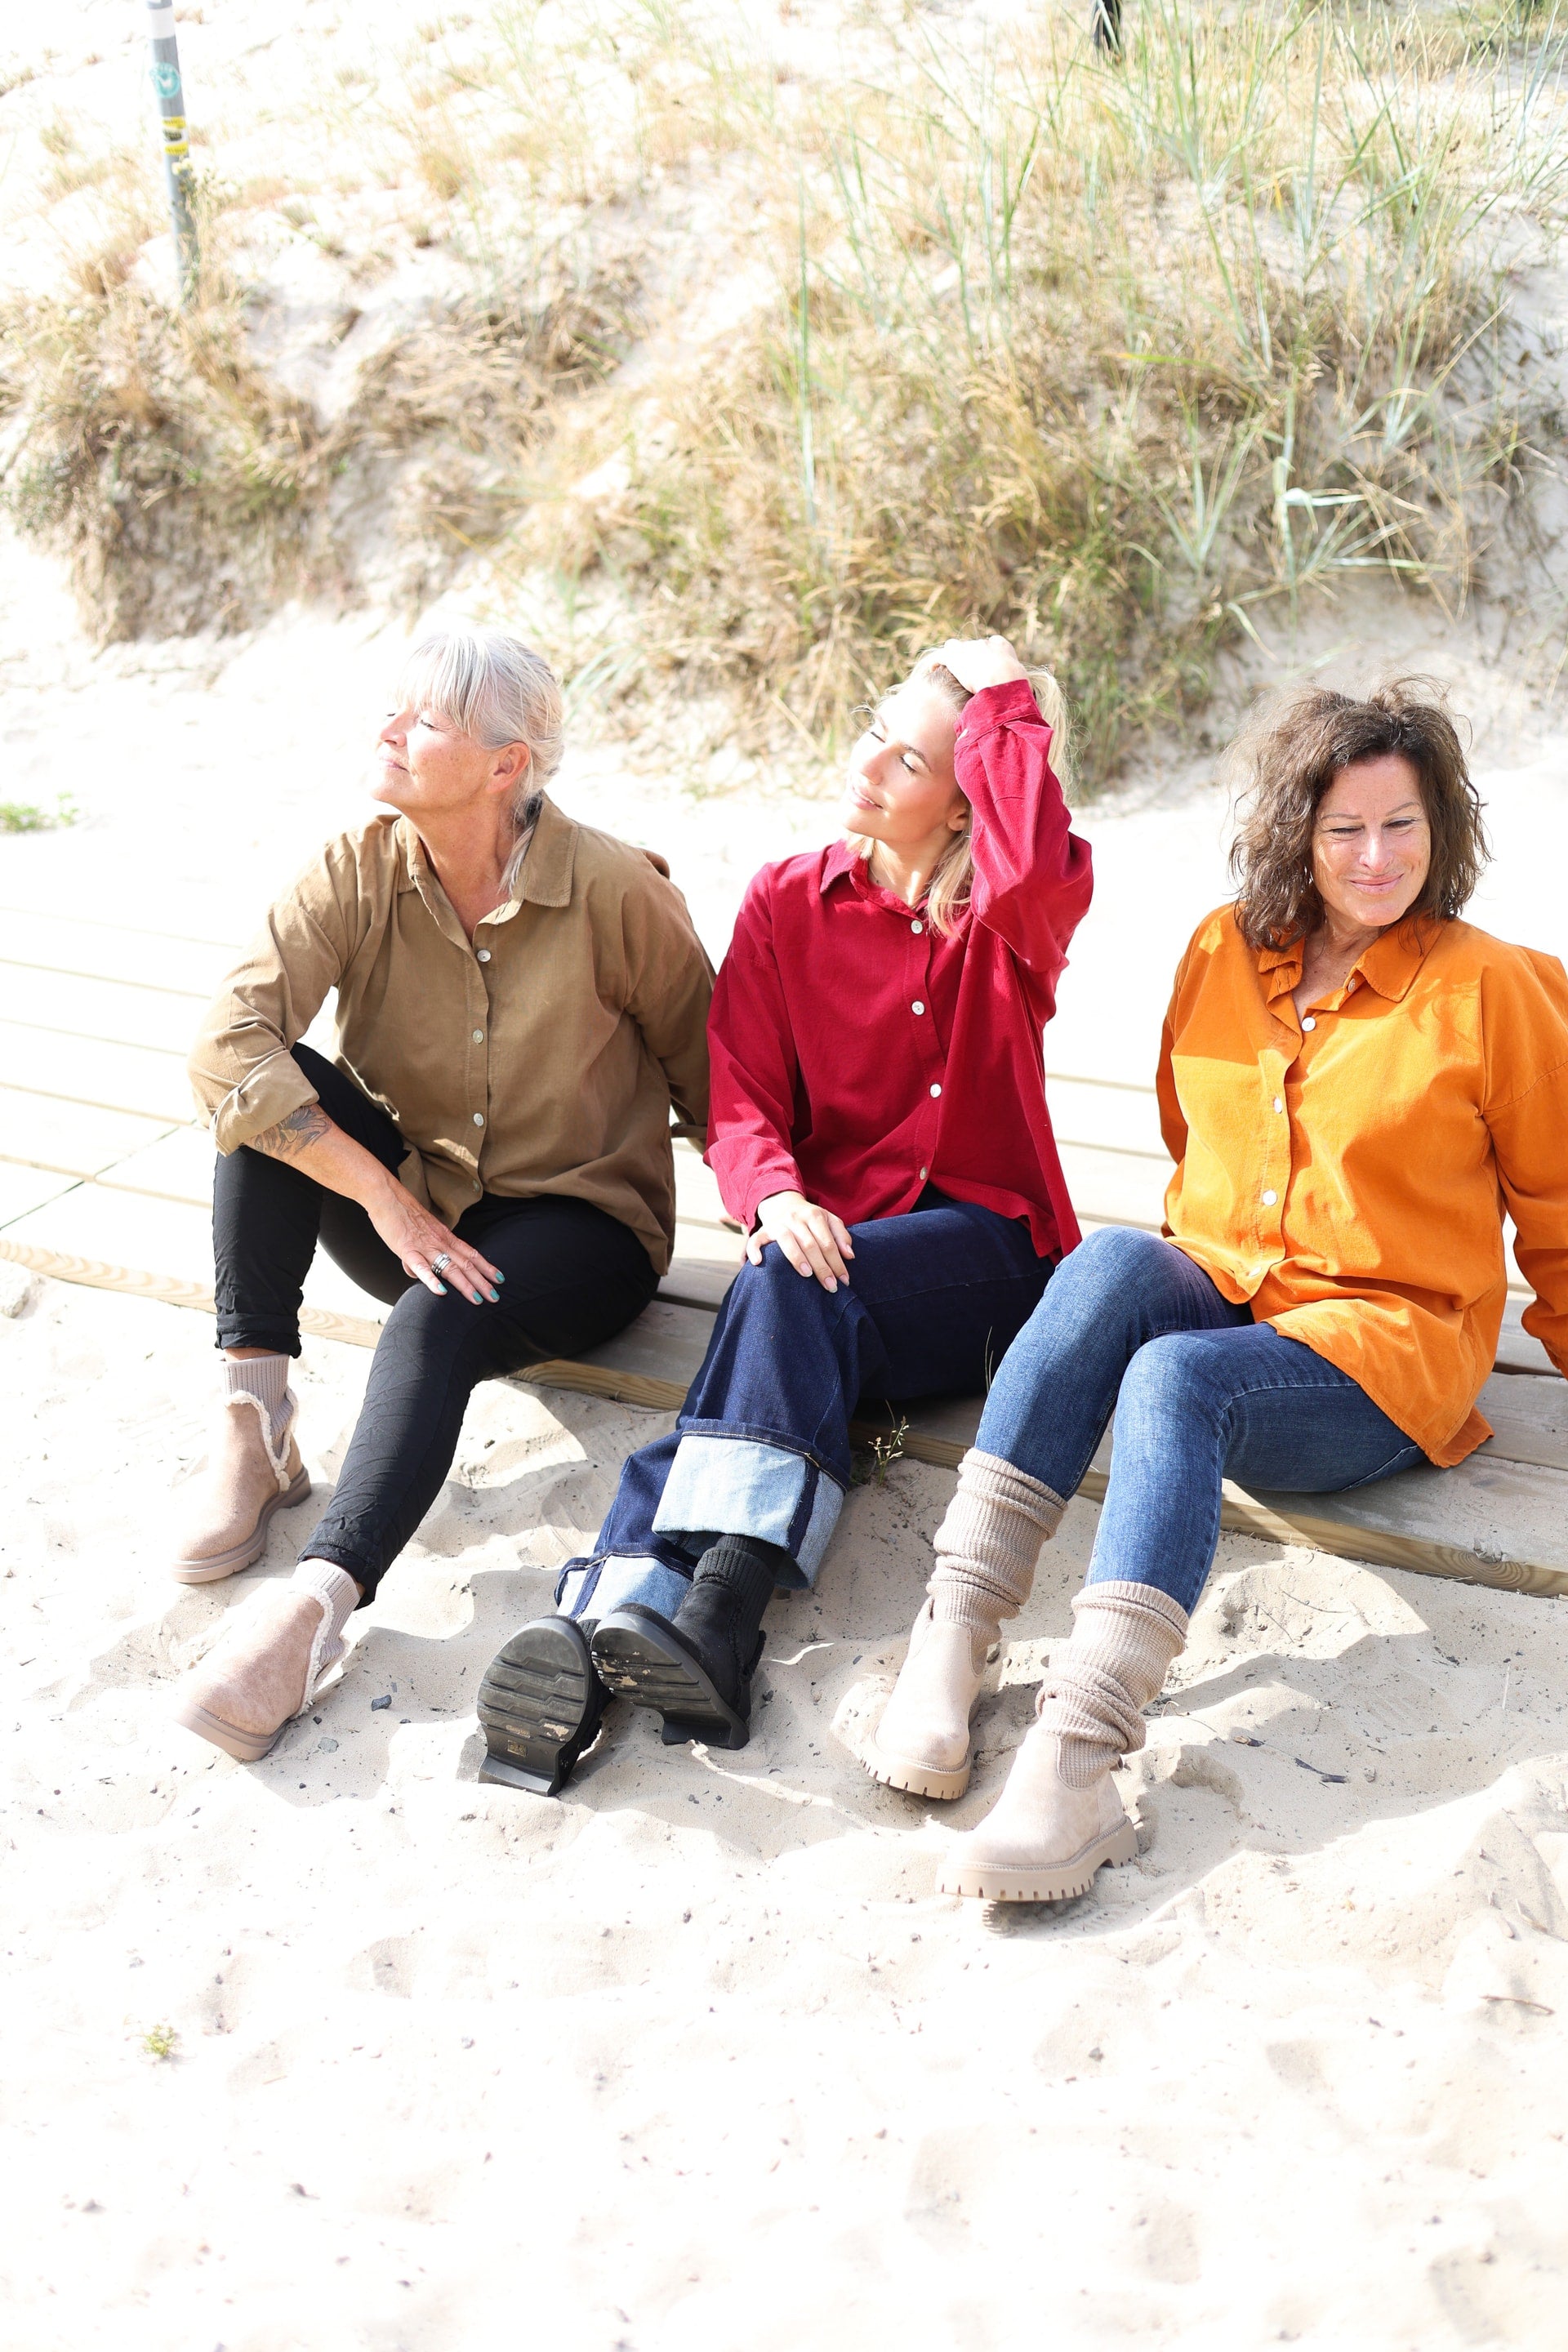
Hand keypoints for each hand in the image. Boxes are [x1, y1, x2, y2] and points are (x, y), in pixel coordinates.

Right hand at [364, 1177, 502, 1303]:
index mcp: (445, 1236)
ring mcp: (425, 1246)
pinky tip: (441, 1292)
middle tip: (495, 1298)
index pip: (471, 1253)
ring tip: (477, 1300)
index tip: (499, 1278)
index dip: (486, 1267)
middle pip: (466, 1264)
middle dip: (482, 1282)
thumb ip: (424, 1251)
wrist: (387, 1196)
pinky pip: (421, 1267)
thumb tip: (419, 1273)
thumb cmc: (402, 1213)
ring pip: (449, 1268)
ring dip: (465, 1285)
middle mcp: (440, 1242)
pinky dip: (431, 1280)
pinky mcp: (407, 1249)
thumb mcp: (422, 1230)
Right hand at [748, 1191, 855, 1290]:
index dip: (837, 1262)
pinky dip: (754, 1250)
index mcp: (815, 1216)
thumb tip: (850, 1256)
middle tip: (830, 1286)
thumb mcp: (829, 1220)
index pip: (828, 1242)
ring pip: (787, 1240)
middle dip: (822, 1267)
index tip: (844, 1280)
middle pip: (810, 1244)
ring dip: (797, 1258)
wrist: (783, 1203)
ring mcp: (778, 1224)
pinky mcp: (763, 1230)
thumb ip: (841, 1236)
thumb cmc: (810, 1219)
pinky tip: (758, 1263)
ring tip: (807, 1275)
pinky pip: (756, 1239)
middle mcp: (796, 1218)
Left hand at [933, 634, 1029, 694]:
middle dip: (969, 657)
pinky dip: (936, 662)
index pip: (993, 643)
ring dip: (952, 656)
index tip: (986, 664)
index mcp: (1003, 646)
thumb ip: (1017, 688)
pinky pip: (941, 655)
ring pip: (956, 647)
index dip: (988, 654)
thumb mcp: (1021, 685)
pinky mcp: (954, 656)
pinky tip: (932, 669)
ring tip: (947, 668)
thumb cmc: (1016, 687)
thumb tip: (1020, 702)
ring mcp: (968, 648)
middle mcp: (984, 643)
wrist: (1002, 680)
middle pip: (973, 646)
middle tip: (966, 671)